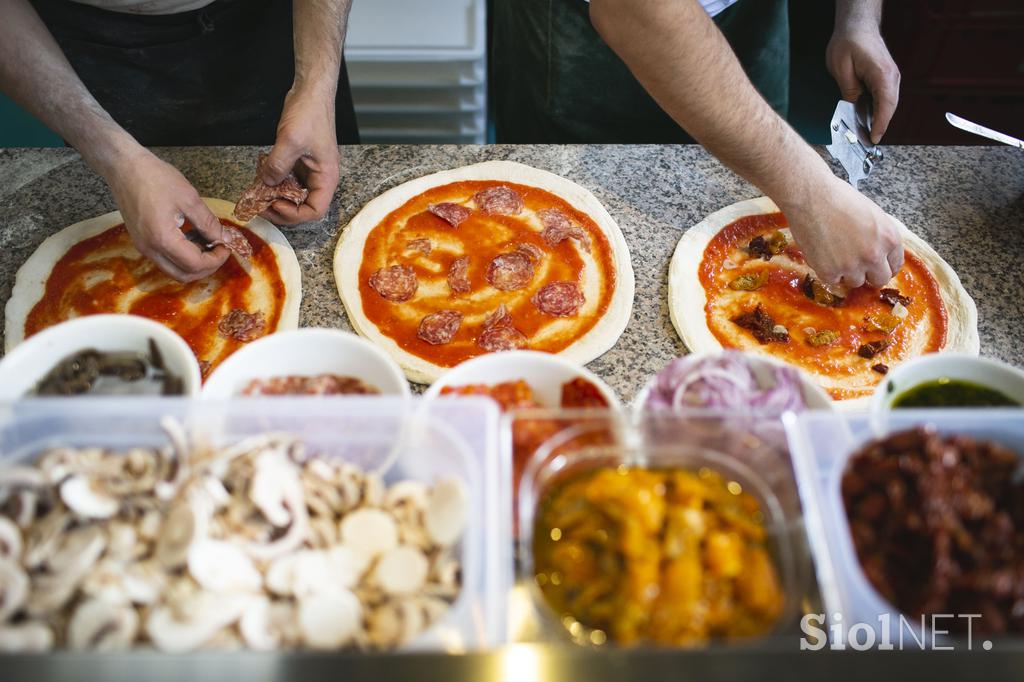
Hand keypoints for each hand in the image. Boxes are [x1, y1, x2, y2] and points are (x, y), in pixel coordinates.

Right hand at [105, 149, 228, 281]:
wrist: (124, 167)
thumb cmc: (155, 178)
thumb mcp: (189, 198)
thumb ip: (209, 223)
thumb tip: (224, 239)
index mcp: (162, 239)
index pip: (195, 264)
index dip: (216, 259)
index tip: (226, 246)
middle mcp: (149, 249)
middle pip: (183, 275)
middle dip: (206, 267)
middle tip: (219, 249)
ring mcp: (143, 247)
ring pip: (174, 270)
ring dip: (194, 262)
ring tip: (207, 241)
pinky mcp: (141, 241)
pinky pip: (165, 259)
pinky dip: (182, 255)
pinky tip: (192, 237)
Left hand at [260, 88, 339, 223]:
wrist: (311, 92)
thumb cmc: (310, 114)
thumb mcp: (291, 141)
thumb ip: (278, 166)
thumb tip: (266, 184)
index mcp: (326, 177)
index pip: (315, 210)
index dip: (294, 214)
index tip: (275, 204)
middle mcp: (320, 177)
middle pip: (303, 206)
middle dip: (282, 209)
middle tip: (261, 205)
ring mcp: (309, 170)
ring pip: (293, 194)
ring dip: (275, 196)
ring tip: (258, 192)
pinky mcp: (299, 161)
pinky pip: (287, 179)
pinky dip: (274, 181)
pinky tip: (262, 175)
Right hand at [784, 176, 903, 288]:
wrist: (811, 198)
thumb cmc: (840, 199)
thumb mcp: (873, 215)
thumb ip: (880, 237)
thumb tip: (880, 254)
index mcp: (889, 239)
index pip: (895, 265)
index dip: (884, 266)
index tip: (876, 267)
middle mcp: (874, 256)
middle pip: (879, 280)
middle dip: (869, 274)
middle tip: (857, 266)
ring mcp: (851, 266)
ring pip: (855, 282)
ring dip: (847, 272)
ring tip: (836, 254)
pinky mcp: (829, 272)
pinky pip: (833, 280)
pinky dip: (828, 271)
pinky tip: (823, 254)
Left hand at [826, 21, 900, 143]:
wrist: (857, 25)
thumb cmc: (848, 42)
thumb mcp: (841, 70)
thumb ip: (849, 92)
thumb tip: (853, 110)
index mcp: (882, 75)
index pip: (885, 105)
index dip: (880, 124)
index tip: (873, 139)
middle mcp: (892, 76)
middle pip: (890, 107)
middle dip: (880, 125)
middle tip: (867, 142)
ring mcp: (891, 76)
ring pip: (888, 104)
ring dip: (879, 118)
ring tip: (866, 134)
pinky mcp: (886, 77)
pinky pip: (885, 98)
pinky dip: (878, 109)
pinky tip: (868, 119)